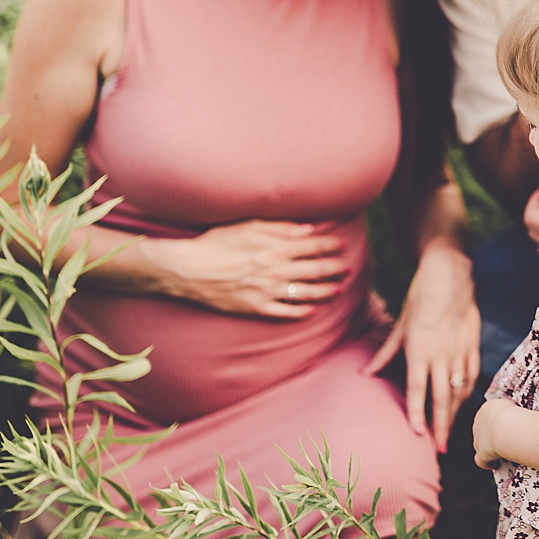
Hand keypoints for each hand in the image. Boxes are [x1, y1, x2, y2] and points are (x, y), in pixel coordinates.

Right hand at [168, 219, 348, 317]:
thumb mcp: (250, 225)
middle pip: (314, 270)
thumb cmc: (218, 242)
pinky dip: (301, 312)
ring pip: (305, 293)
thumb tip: (309, 229)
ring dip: (325, 291)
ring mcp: (267, 292)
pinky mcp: (256, 308)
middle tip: (347, 268)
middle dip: (334, 269)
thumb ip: (282, 227)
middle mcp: (276, 270)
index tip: (341, 245)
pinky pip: (285, 313)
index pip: (313, 246)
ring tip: (338, 290)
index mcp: (276, 247)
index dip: (330, 246)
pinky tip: (312, 311)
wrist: (191, 269)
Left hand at [364, 242, 479, 452]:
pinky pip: (471, 376)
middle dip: (440, 425)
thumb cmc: (421, 297)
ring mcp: (460, 350)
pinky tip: (462, 404)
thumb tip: (366, 373)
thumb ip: (386, 353)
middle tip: (437, 449)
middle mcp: (441, 353)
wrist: (451, 272)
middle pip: (442, 397)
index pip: (417, 389)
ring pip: (459, 390)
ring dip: (454, 414)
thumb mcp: (401, 324)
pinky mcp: (473, 344)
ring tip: (447, 433)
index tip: (416, 434)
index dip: (416, 413)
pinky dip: (466, 393)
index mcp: (420, 348)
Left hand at [472, 399, 507, 470]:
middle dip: (492, 436)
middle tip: (505, 441)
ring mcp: (478, 439)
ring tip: (502, 454)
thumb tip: (514, 415)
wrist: (507, 427)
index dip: (496, 423)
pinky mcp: (481, 453)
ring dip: (489, 450)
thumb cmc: (514, 415)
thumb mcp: (512, 406)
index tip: (505, 427)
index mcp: (485, 409)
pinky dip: (487, 464)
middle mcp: (478, 423)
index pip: (488, 416)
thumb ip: (509, 411)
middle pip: (483, 431)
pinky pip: (480, 461)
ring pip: (480, 445)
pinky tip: (495, 465)